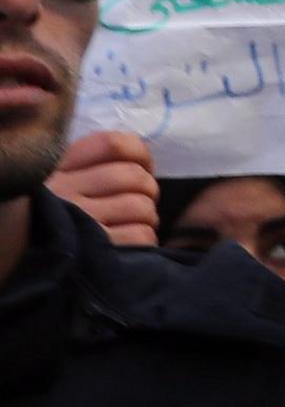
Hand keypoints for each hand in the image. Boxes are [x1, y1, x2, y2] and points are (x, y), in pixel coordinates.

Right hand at [49, 129, 158, 246]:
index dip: (139, 153)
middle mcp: (63, 191)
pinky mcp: (89, 251)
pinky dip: (143, 238)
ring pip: (140, 206)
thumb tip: (138, 161)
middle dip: (147, 189)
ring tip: (134, 223)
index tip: (141, 166)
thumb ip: (86, 166)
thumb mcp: (54, 182)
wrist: (16, 261)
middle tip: (140, 200)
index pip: (112, 144)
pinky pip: (137, 235)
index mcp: (56, 168)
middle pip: (133, 176)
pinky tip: (129, 243)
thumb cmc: (44, 218)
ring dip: (147, 216)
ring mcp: (76, 221)